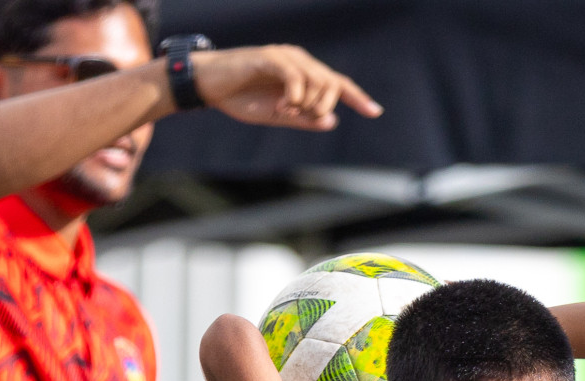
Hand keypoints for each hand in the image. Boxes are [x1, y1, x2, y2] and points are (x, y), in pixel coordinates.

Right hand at [195, 45, 381, 130]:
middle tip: (297, 116)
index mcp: (303, 74)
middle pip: (331, 83)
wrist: (210, 85)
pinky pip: (295, 75)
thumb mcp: (277, 115)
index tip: (375, 111)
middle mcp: (299, 60)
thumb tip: (332, 120)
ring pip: (317, 80)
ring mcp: (285, 57)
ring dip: (306, 104)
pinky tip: (283, 104)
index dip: (357, 97)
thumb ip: (303, 118)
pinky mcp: (269, 57)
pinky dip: (295, 94)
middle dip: (322, 106)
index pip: (337, 83)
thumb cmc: (241, 98)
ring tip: (284, 111)